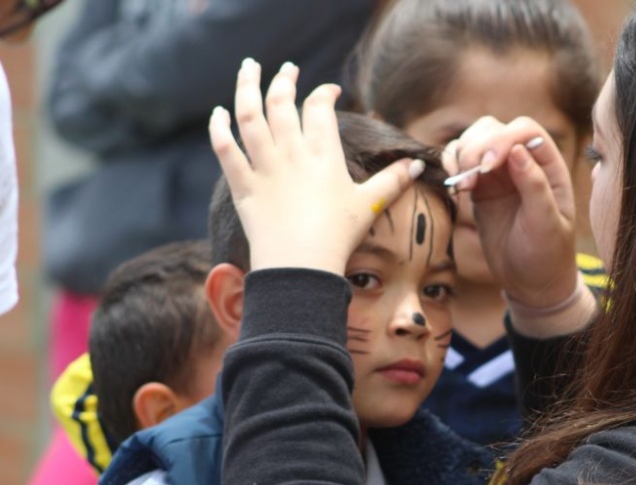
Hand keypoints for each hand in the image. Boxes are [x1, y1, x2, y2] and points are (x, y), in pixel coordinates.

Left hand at [209, 59, 424, 274]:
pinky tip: (218, 114)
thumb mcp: (371, 205)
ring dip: (247, 86)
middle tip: (287, 69)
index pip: (319, 107)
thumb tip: (416, 164)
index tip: (328, 91)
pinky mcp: (243, 185)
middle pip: (282, 102)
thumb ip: (393, 181)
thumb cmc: (338, 236)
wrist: (301, 265)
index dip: (324, 93)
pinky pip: (225, 149)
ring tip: (248, 68)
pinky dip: (219, 128)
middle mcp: (291, 153)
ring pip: (249, 115)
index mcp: (323, 153)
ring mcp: (264, 167)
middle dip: (284, 80)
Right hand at [448, 117, 595, 335]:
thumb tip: (517, 151)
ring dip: (461, 156)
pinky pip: (460, 165)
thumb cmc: (547, 254)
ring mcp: (499, 175)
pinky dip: (452, 169)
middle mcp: (523, 163)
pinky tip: (456, 189)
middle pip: (493, 130)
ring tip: (462, 187)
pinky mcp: (480, 189)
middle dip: (476, 147)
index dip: (502, 139)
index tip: (488, 166)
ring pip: (473, 142)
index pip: (523, 131)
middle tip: (469, 178)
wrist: (531, 283)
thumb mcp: (547, 224)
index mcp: (548, 165)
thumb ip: (535, 186)